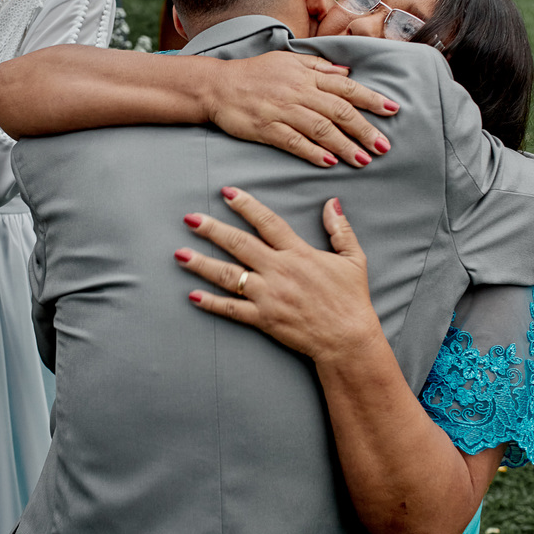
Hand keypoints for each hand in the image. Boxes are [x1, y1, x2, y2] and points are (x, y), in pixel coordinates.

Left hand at [177, 187, 378, 364]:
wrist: (348, 340)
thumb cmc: (351, 299)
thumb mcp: (354, 259)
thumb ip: (340, 230)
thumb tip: (332, 202)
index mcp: (299, 253)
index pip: (267, 222)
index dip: (246, 205)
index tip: (227, 193)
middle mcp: (279, 271)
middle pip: (239, 245)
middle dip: (212, 230)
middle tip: (190, 218)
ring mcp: (268, 296)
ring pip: (229, 275)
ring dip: (202, 263)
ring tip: (179, 254)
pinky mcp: (263, 319)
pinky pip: (232, 309)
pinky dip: (211, 302)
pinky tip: (192, 295)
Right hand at [205, 51, 397, 167]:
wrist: (217, 85)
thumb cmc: (254, 73)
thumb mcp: (287, 61)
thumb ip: (318, 67)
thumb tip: (347, 73)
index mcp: (306, 75)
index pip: (346, 87)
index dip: (371, 99)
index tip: (393, 110)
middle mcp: (298, 92)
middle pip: (339, 110)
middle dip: (365, 129)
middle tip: (384, 146)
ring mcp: (282, 110)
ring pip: (321, 128)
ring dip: (345, 145)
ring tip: (364, 160)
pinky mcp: (266, 128)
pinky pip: (294, 142)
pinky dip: (313, 152)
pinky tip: (330, 162)